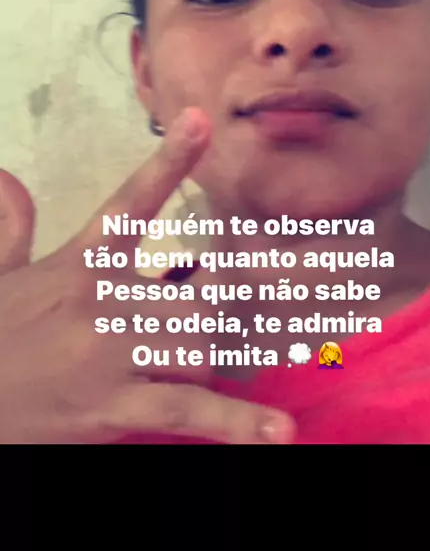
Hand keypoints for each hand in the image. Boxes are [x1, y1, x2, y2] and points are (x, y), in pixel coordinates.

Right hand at [0, 109, 294, 444]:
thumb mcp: (1, 275)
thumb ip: (12, 228)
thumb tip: (6, 180)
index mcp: (80, 263)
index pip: (131, 203)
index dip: (169, 160)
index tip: (199, 119)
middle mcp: (103, 302)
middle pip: (200, 297)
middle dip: (221, 312)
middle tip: (241, 309)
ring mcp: (111, 355)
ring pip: (200, 347)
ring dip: (203, 363)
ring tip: (177, 372)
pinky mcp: (113, 409)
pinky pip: (187, 411)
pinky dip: (236, 424)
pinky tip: (280, 432)